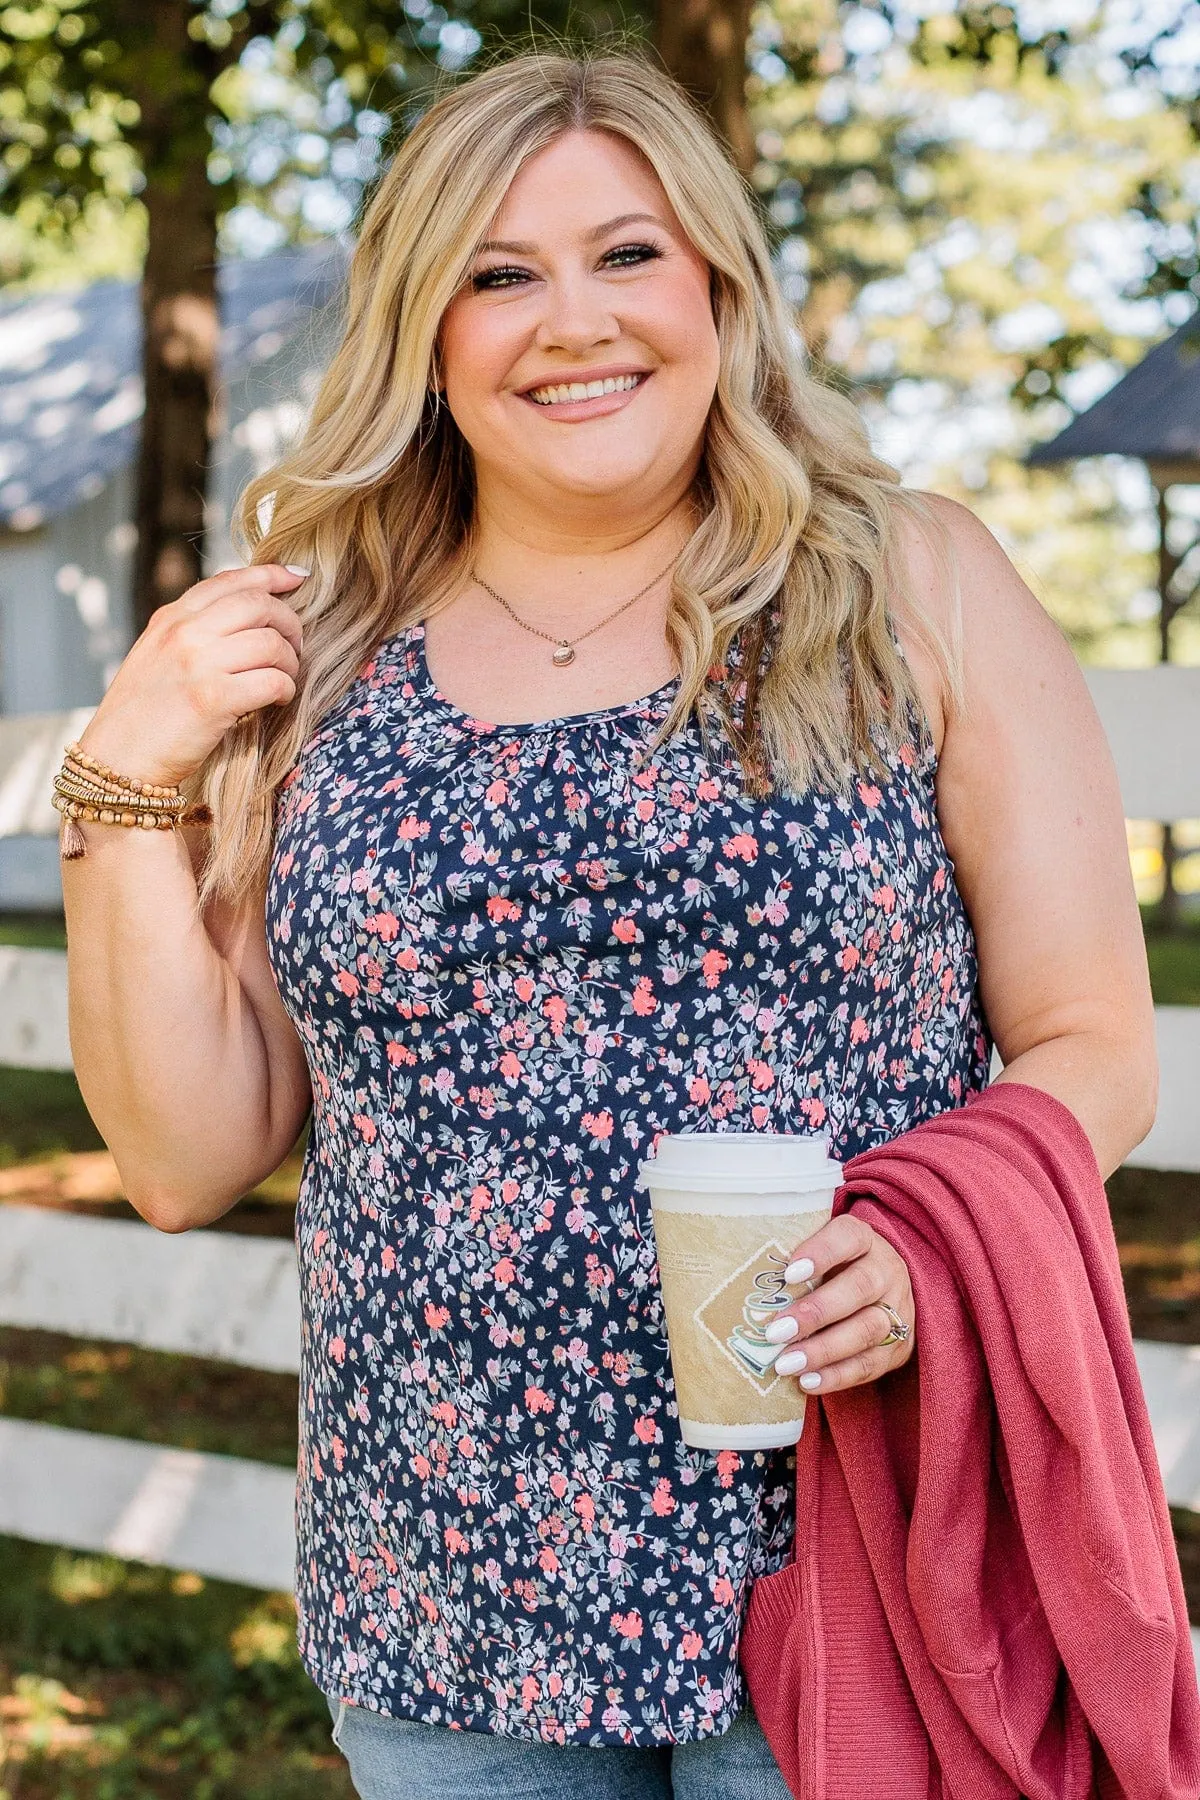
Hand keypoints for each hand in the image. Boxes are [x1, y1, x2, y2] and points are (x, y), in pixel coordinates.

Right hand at [74, 563, 308, 787]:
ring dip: (290, 662)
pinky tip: (280, 700)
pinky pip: (272, 681)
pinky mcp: (214, 700)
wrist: (118, 760)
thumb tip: (243, 614)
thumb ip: (190, 631)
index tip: (297, 578)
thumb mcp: (156, 655)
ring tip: (286, 678)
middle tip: (296, 645)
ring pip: (271, 643)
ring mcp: (197, 664)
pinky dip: (286, 689)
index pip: (229, 580)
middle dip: (289, 622)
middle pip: (258, 605)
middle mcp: (183, 633)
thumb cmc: (142, 715)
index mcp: (170, 619)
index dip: (270, 575)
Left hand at [764, 1212, 915, 1393]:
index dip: (821, 1253)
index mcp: (865, 1240)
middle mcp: (887, 1271)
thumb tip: (746, 1285)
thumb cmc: (834, 1268)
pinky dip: (838, 1375)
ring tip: (786, 1364)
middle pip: (858, 1288)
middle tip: (776, 1332)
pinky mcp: (899, 1347)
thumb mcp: (820, 1252)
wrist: (882, 1288)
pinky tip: (808, 1381)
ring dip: (823, 1350)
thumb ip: (795, 1262)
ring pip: (867, 1330)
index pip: (848, 1237)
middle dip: (815, 1312)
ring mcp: (898, 1310)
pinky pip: (871, 1364)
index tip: (788, 1273)